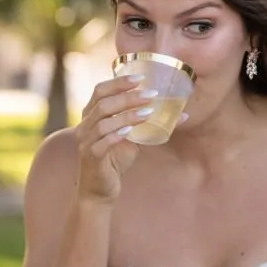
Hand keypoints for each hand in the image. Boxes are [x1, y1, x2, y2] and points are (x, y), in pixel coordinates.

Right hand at [75, 75, 155, 203]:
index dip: (118, 82)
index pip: (100, 90)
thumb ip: (146, 124)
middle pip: (103, 103)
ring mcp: (85, 141)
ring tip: (148, 111)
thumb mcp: (132, 138)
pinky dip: (116, 135)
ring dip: (127, 114)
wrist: (101, 189)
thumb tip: (181, 115)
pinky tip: (129, 131)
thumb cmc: (115, 160)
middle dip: (128, 96)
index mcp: (91, 115)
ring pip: (103, 122)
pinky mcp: (91, 157)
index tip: (140, 77)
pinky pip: (101, 143)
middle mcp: (85, 125)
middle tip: (151, 94)